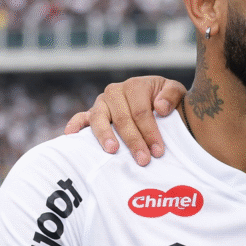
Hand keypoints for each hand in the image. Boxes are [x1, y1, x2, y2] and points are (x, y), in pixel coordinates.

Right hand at [64, 76, 186, 165]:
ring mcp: (101, 103)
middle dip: (134, 141)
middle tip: (143, 160)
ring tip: (113, 151)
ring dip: (105, 136)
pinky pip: (80, 118)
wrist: (157, 99)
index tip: (158, 151)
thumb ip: (172, 95)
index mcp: (135, 86)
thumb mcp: (175, 91)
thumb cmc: (166, 98)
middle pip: (122, 119)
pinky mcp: (92, 113)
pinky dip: (74, 125)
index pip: (141, 112)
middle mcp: (114, 92)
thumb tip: (160, 107)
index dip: (150, 132)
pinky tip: (71, 136)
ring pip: (99, 119)